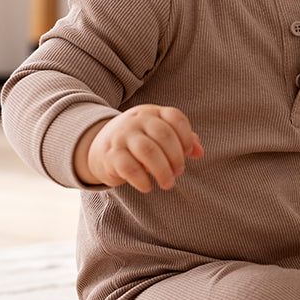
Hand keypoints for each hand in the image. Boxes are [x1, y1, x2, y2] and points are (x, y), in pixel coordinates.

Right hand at [75, 105, 203, 191]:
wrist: (99, 146)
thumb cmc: (138, 142)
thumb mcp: (159, 136)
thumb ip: (181, 141)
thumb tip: (199, 152)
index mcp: (152, 113)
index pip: (175, 117)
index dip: (186, 136)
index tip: (188, 153)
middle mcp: (137, 120)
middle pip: (164, 134)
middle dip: (176, 157)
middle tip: (178, 172)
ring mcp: (122, 136)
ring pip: (148, 150)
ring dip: (162, 170)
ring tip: (168, 183)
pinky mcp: (110, 155)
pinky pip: (129, 167)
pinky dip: (142, 179)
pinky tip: (148, 187)